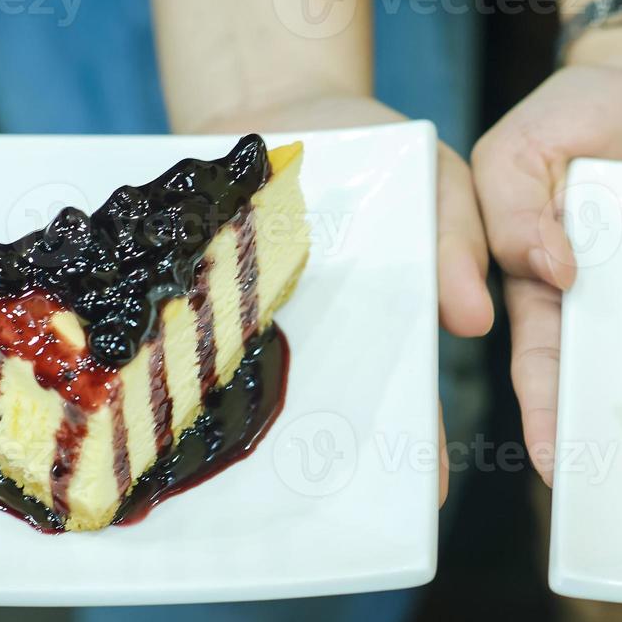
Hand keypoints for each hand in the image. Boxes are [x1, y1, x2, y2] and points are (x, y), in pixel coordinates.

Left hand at [187, 91, 494, 503]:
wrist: (272, 108)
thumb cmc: (371, 148)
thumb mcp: (435, 176)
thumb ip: (458, 237)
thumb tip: (472, 321)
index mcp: (387, 330)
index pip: (412, 407)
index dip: (419, 455)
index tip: (423, 500)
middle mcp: (317, 347)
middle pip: (325, 423)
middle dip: (324, 471)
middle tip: (320, 513)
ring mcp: (249, 333)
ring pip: (243, 405)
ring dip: (234, 441)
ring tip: (230, 489)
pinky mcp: (189, 310)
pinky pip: (176, 353)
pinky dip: (164, 381)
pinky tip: (149, 416)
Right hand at [471, 27, 621, 483]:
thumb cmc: (583, 111)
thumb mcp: (522, 143)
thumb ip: (512, 201)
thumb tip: (549, 271)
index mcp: (541, 282)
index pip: (535, 359)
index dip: (541, 410)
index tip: (551, 458)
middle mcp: (605, 305)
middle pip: (609, 386)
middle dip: (614, 441)